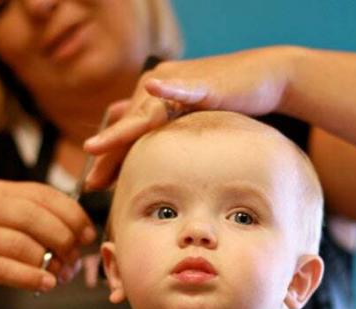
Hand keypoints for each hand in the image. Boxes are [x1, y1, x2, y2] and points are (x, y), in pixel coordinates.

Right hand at [0, 180, 95, 304]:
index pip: (44, 194)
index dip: (72, 214)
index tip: (88, 235)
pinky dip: (31, 278)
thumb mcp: (8, 223)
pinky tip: (46, 284)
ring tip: (61, 275)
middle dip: (63, 238)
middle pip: (34, 217)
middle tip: (75, 257)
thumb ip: (42, 223)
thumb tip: (84, 236)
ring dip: (49, 263)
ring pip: (21, 245)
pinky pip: (4, 269)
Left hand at [83, 47, 292, 188]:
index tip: (95, 184)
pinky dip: (166, 90)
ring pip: (145, 114)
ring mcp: (178, 82)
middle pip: (129, 126)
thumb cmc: (229, 102)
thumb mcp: (192, 121)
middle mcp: (159, 86)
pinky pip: (182, 88)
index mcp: (153, 97)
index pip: (127, 131)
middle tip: (91, 183)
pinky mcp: (202, 84)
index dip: (110, 157)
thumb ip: (167, 131)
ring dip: (121, 132)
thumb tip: (145, 149)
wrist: (264, 78)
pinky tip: (152, 88)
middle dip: (108, 154)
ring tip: (98, 148)